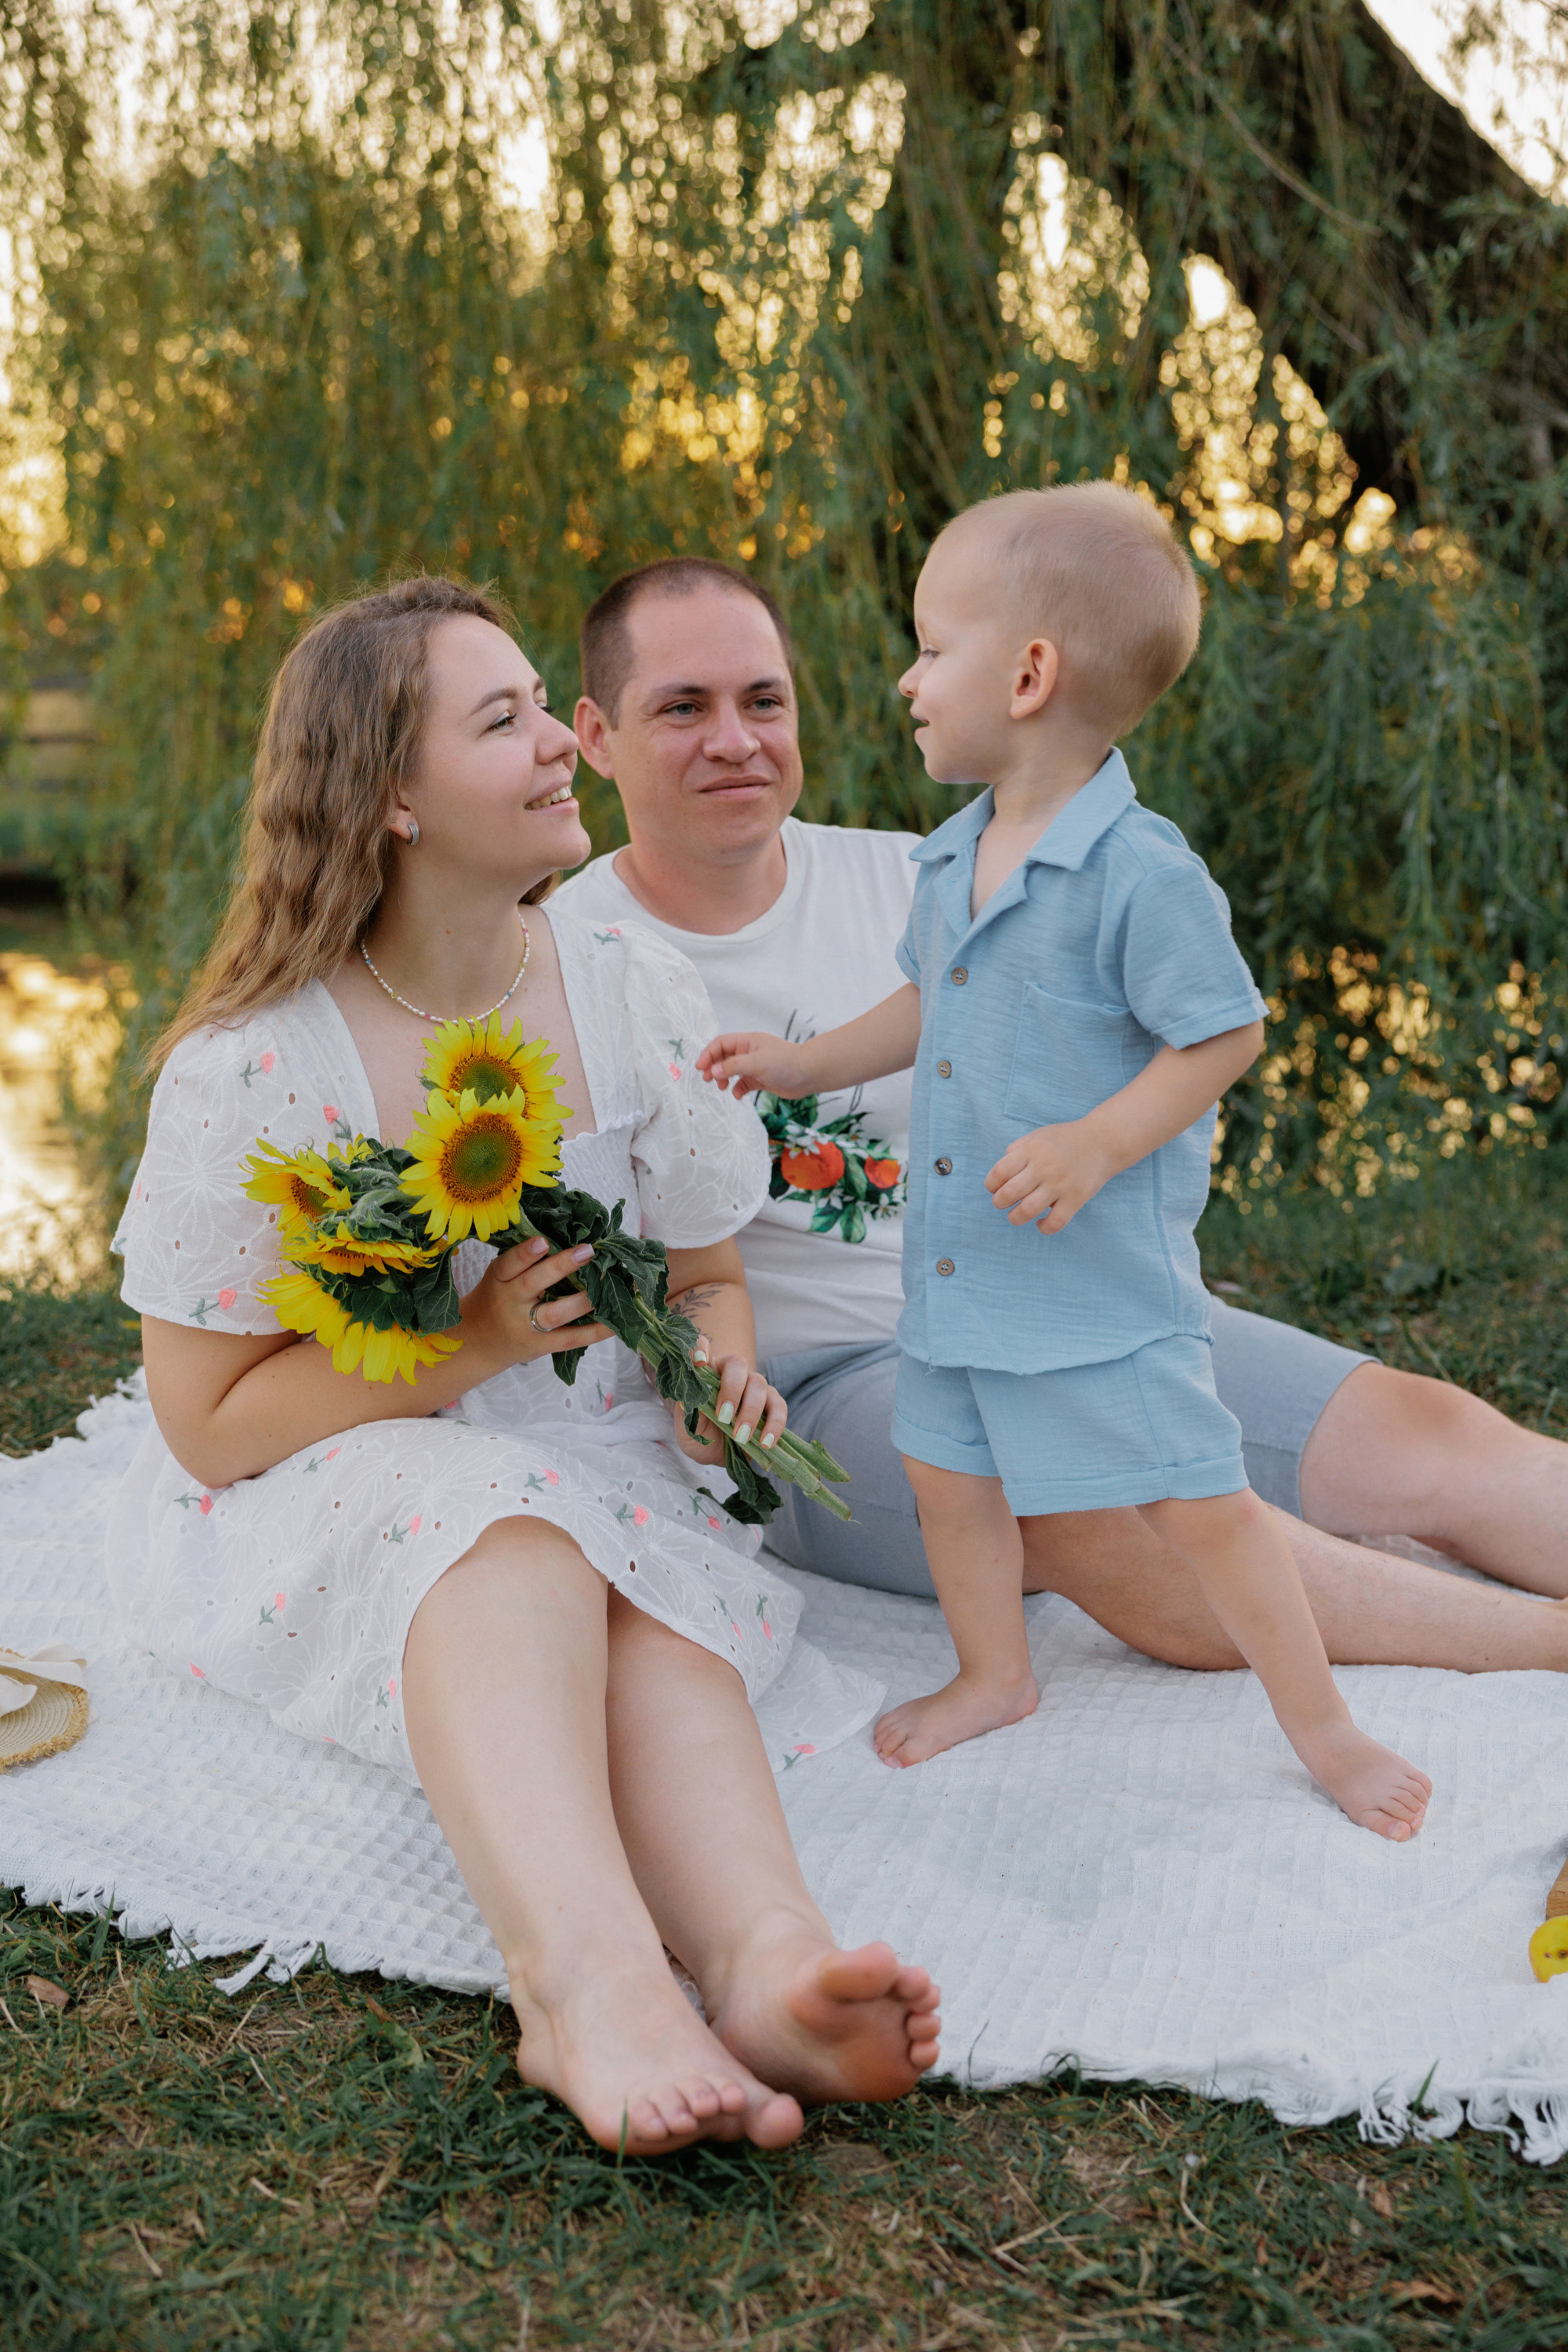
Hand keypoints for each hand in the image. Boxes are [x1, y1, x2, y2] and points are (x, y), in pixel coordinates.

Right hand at [463, 1235, 614, 1363]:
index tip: (543, 1241)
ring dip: (583, 1300)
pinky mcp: (541, 1346)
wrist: (478, 1342)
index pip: (508, 1264)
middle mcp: (510, 1303)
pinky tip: (614, 1322)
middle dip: (560, 1267)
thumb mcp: (499, 1277)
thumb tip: (568, 1236)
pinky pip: (571, 1338)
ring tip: (606, 1283)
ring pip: (555, 1313)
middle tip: (588, 1251)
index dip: (525, 1253)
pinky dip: (595, 1331)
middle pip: (533, 1283)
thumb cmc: (496, 1299)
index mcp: (499, 1280)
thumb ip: (523, 1261)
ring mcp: (527, 1327)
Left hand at [668, 1335, 787, 1465]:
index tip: (699, 1363)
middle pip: (737, 1364)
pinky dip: (774, 1424)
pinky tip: (766, 1442)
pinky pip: (779, 1407)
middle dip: (732, 1389)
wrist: (720, 1455)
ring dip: (751, 1411)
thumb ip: (689, 1416)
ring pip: (759, 1383)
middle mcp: (731, 1374)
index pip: (702, 1347)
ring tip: (741, 1436)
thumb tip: (689, 1402)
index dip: (700, 1348)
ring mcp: (754, 1387)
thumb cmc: (702, 1436)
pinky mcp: (772, 1404)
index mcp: (706, 1373)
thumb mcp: (688, 1431)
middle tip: (724, 1417)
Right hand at [696, 1030, 811, 1101]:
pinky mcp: (761, 1079)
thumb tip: (714, 1071)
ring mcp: (755, 1066)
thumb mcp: (756, 1062)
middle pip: (724, 1057)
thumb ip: (733, 1066)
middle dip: (713, 1067)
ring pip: (732, 1071)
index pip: (721, 1044)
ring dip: (723, 1078)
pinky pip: (743, 1083)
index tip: (700, 1068)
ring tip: (721, 1088)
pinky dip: (737, 1089)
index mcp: (747, 1041)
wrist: (809, 1074)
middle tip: (707, 1079)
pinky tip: (737, 1095)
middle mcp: (749, 1052)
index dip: (708, 1054)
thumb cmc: (784, 1063)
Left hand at [984, 1121, 1116, 1234]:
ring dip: (1015, 1218)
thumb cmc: (1067, 1138)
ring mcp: (1060, 1184)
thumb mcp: (1039, 1135)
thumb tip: (1001, 1169)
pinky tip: (1040, 1223)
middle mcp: (1043, 1168)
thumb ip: (1018, 1149)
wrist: (1103, 1141)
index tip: (994, 1188)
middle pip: (1009, 1194)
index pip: (1000, 1172)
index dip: (991, 1185)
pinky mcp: (1076, 1198)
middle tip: (1002, 1203)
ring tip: (1016, 1216)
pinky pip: (1056, 1222)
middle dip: (999, 1203)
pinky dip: (1044, 1228)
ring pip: (1028, 1210)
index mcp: (1031, 1151)